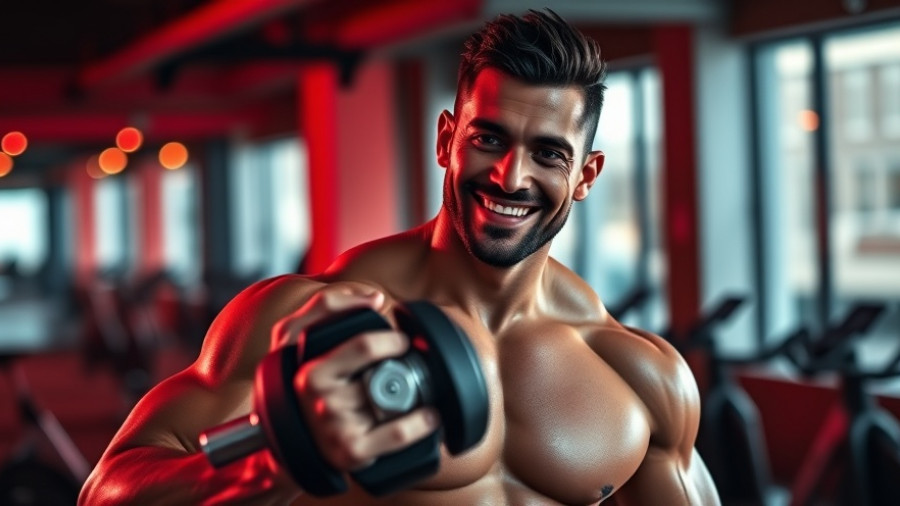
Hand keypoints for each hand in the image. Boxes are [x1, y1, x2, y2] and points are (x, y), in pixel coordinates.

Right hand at [271, 284, 439, 472]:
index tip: (402, 341)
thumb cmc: (312, 385)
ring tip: (423, 389)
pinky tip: (430, 416)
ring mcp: (337, 429)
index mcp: (312, 373)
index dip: (391, 340)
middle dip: (405, 367)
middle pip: (381, 375)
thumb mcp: (299, 339)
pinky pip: (398, 434)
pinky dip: (421, 423)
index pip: (362, 346)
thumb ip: (328, 307)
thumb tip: (375, 299)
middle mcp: (322, 402)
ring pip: (395, 403)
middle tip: (414, 364)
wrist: (298, 443)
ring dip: (418, 394)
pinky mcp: (352, 452)